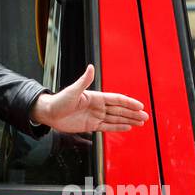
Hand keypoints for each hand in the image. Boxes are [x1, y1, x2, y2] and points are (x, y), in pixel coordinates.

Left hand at [29, 64, 148, 133]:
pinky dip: (118, 127)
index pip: (116, 100)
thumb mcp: (72, 90)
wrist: (49, 113)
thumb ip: (84, 81)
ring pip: (116, 119)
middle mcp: (98, 107)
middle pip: (119, 110)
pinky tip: (127, 127)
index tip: (139, 106)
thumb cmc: (59, 101)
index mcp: (96, 97)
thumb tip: (91, 67)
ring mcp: (95, 116)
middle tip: (145, 117)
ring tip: (140, 122)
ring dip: (129, 120)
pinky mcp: (91, 126)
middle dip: (133, 113)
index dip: (129, 103)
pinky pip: (108, 127)